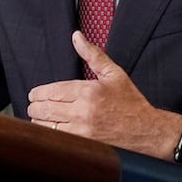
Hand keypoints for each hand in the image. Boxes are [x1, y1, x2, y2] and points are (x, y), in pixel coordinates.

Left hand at [26, 31, 181, 159]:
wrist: (148, 131)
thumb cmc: (131, 102)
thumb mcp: (114, 74)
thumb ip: (92, 54)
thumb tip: (76, 36)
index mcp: (88, 91)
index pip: (52, 91)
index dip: (38, 94)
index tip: (34, 95)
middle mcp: (83, 111)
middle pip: (45, 109)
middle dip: (35, 107)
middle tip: (33, 106)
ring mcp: (84, 131)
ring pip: (48, 126)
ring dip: (39, 121)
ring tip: (38, 117)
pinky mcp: (85, 145)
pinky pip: (58, 140)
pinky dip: (49, 136)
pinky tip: (49, 131)